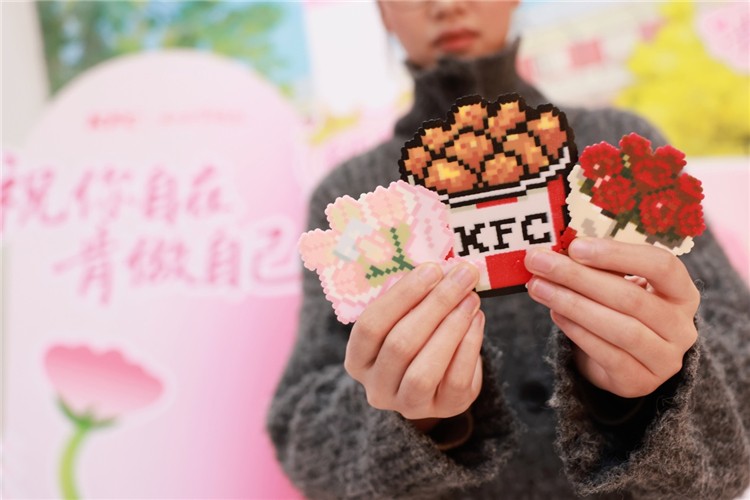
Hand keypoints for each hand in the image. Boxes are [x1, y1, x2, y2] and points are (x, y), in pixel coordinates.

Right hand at [345, 263, 483, 423]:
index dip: (402, 296)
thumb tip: (443, 265)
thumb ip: (412, 297)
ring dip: (451, 327)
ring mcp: (408, 404)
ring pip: (425, 369)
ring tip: (471, 297)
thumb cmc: (415, 333)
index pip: (370, 326)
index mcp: (357, 359)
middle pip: (400, 345)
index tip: (432, 269)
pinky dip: (468, 346)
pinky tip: (477, 319)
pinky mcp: (444, 409)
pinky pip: (455, 380)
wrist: (439, 375)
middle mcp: (376, 387)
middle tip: (462, 276)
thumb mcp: (404, 317)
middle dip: (435, 305)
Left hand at [525, 238, 699, 398]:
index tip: (576, 247)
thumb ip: (598, 267)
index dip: (618, 254)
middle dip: (579, 277)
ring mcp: (665, 359)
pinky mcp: (640, 382)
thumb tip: (556, 250)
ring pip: (621, 329)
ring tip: (539, 287)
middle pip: (631, 298)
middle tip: (540, 263)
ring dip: (573, 304)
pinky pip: (607, 355)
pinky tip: (555, 313)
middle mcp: (682, 327)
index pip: (662, 265)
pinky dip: (577, 331)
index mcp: (682, 292)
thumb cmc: (618, 310)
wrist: (621, 362)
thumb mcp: (617, 284)